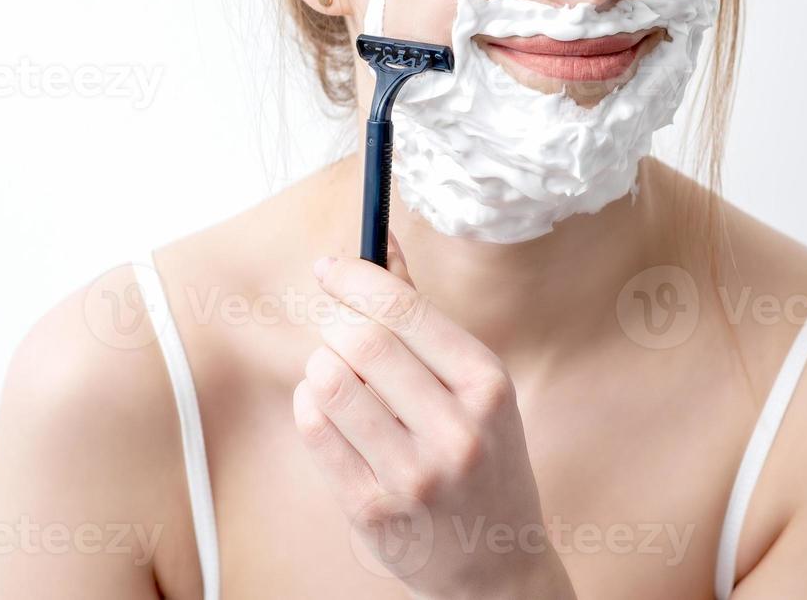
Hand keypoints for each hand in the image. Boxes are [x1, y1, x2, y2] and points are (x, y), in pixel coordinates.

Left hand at [292, 232, 575, 599]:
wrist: (496, 566)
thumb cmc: (482, 456)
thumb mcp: (475, 385)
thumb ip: (424, 312)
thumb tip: (381, 239)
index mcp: (487, 386)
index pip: (405, 309)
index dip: (356, 276)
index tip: (330, 267)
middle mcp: (456, 430)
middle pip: (362, 341)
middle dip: (334, 321)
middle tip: (331, 321)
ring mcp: (413, 475)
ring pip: (329, 383)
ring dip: (320, 366)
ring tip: (337, 373)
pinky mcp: (373, 509)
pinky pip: (314, 430)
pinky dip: (309, 404)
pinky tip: (327, 407)